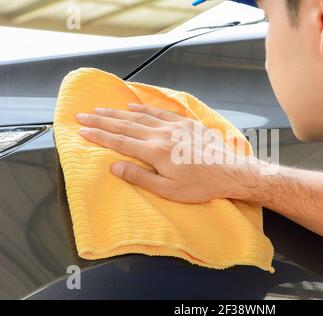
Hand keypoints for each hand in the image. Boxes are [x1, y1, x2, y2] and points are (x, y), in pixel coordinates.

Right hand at [76, 104, 256, 202]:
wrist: (230, 172)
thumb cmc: (201, 186)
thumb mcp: (169, 190)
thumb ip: (140, 177)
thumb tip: (114, 166)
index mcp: (155, 152)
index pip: (119, 141)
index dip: (99, 136)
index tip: (82, 130)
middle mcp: (161, 135)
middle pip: (125, 125)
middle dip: (101, 120)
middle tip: (82, 115)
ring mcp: (174, 126)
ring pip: (139, 117)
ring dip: (117, 113)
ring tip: (100, 109)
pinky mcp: (186, 123)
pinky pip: (160, 112)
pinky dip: (144, 109)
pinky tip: (133, 107)